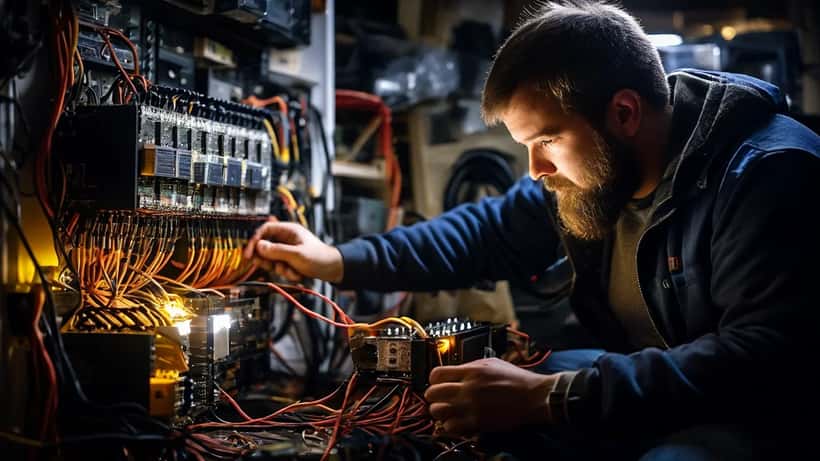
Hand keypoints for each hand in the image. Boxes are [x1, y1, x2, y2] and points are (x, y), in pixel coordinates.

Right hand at [243, 220, 343, 282]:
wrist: (333, 269)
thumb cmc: (319, 258)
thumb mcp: (296, 254)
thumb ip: (276, 251)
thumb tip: (259, 246)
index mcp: (288, 230)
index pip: (264, 230)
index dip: (255, 241)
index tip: (249, 254)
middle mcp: (286, 239)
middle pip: (265, 246)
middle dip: (268, 260)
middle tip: (271, 266)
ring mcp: (287, 250)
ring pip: (272, 260)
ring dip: (280, 268)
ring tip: (292, 271)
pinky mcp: (289, 260)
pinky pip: (279, 267)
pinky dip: (287, 273)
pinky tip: (297, 274)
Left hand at [424, 358, 554, 434]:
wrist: (534, 397)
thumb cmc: (517, 379)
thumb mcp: (492, 363)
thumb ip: (471, 366)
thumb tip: (455, 371)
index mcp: (471, 371)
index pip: (436, 374)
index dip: (434, 379)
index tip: (438, 383)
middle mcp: (468, 388)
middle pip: (432, 393)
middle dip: (434, 396)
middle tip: (440, 398)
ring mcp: (471, 407)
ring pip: (437, 412)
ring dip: (440, 412)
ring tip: (447, 411)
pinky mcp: (477, 423)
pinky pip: (451, 427)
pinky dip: (450, 425)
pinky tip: (457, 421)